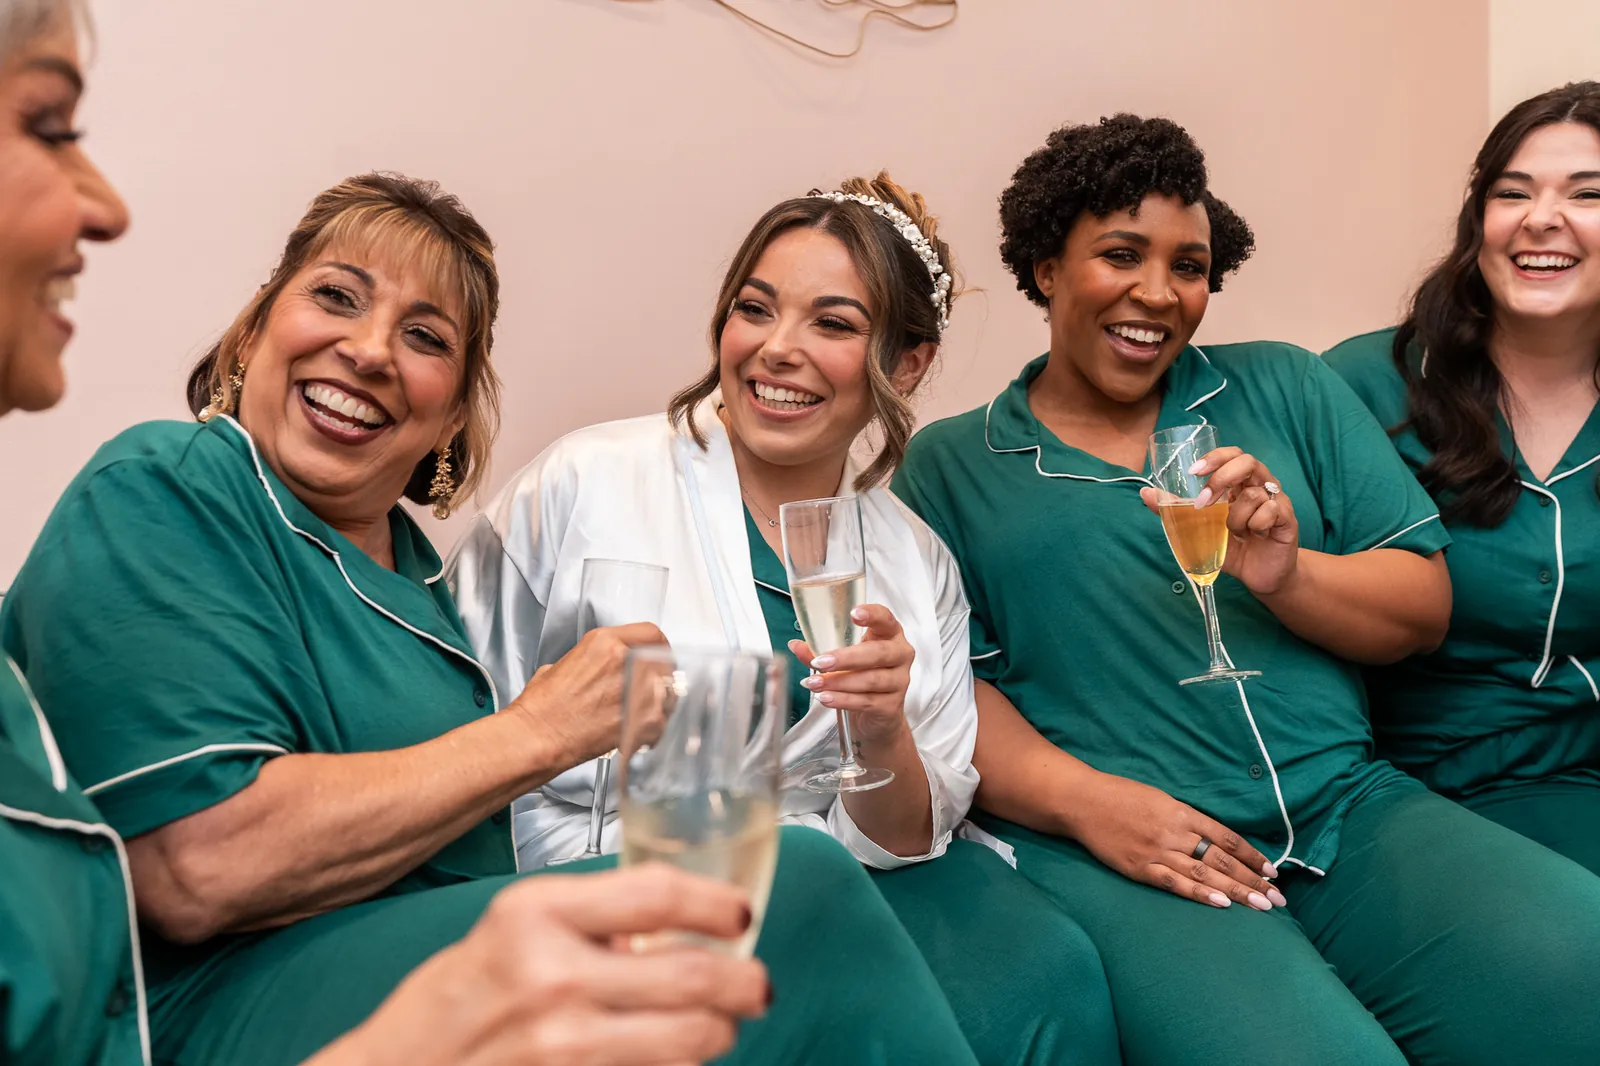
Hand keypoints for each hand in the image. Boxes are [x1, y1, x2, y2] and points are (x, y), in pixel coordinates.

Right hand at [318, 864, 769, 1065]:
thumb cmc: (457, 999)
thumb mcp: (512, 927)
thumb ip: (590, 917)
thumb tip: (678, 919)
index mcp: (537, 912)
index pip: (661, 894)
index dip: (719, 905)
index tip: (741, 914)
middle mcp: (553, 975)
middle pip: (696, 975)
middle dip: (746, 983)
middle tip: (756, 985)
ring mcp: (563, 1044)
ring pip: (693, 1038)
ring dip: (719, 1032)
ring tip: (717, 1024)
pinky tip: (670, 1056)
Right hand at [512, 623, 668, 766]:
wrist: (536, 737)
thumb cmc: (541, 707)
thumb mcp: (562, 665)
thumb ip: (592, 662)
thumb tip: (602, 670)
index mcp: (605, 642)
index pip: (652, 634)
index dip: (657, 648)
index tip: (657, 658)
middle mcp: (625, 660)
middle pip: (664, 663)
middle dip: (660, 677)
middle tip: (649, 691)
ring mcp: (637, 689)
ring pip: (668, 693)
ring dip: (659, 704)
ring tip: (640, 716)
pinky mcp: (641, 719)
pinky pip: (662, 722)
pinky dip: (653, 730)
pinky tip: (636, 734)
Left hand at [789, 604, 914, 744]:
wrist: (877, 715)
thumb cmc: (862, 676)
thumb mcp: (843, 659)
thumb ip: (820, 651)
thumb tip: (796, 645)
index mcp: (889, 635)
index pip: (886, 619)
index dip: (872, 615)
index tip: (854, 613)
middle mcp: (899, 655)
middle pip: (878, 653)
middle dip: (846, 658)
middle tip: (819, 662)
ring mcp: (899, 681)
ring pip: (870, 680)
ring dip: (838, 682)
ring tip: (815, 683)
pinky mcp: (892, 705)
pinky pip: (867, 701)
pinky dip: (843, 700)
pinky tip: (826, 698)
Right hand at [1068, 770, 1286, 911]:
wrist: (1082, 802)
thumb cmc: (1121, 796)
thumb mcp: (1160, 798)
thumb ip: (1186, 819)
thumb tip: (1216, 842)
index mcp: (1181, 812)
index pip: (1226, 837)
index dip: (1252, 855)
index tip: (1272, 871)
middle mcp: (1173, 832)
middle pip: (1221, 860)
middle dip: (1252, 879)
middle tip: (1278, 898)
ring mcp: (1156, 851)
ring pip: (1204, 875)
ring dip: (1236, 891)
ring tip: (1261, 905)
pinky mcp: (1138, 868)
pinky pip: (1174, 884)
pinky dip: (1199, 895)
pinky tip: (1221, 904)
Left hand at [1139, 446, 1298, 595]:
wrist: (1261, 576)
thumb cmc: (1233, 548)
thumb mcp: (1200, 529)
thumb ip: (1176, 510)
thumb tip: (1145, 493)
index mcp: (1240, 483)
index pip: (1233, 455)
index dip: (1215, 457)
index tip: (1194, 472)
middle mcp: (1260, 486)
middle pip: (1247, 462)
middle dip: (1222, 478)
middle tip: (1205, 502)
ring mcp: (1277, 500)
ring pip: (1253, 493)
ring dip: (1236, 517)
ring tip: (1235, 533)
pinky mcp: (1287, 518)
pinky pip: (1269, 512)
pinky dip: (1255, 526)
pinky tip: (1254, 537)